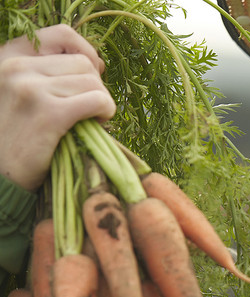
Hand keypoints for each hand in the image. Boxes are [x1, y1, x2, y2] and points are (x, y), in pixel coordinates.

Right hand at [0, 24, 114, 190]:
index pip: (61, 35)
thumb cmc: (18, 137)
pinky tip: (97, 124)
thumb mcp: (21, 93)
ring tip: (90, 120)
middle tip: (89, 110)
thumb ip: (47, 74)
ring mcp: (31, 89)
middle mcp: (16, 68)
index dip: (86, 52)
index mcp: (8, 57)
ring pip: (93, 82)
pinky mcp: (48, 114)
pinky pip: (97, 101)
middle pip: (82, 63)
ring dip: (101, 102)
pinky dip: (105, 112)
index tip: (92, 75)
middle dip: (95, 86)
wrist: (1, 174)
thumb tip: (96, 64)